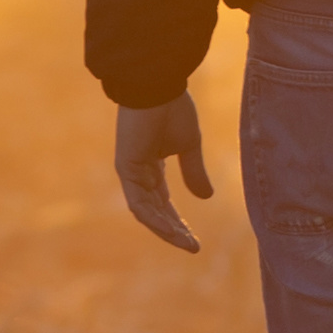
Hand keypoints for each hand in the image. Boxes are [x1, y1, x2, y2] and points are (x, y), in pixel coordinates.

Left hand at [114, 94, 211, 251]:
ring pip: (147, 212)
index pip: (163, 202)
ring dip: (166, 229)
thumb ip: (194, 171)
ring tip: (187, 244)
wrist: (158, 85)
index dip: (178, 222)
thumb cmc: (173, 108)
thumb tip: (206, 197)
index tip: (194, 240)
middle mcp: (138, 172)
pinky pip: (140, 202)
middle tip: (193, 247)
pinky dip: (155, 218)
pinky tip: (172, 230)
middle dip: (174, 230)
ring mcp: (130, 171)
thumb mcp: (189, 145)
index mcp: (151, 165)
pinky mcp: (126, 168)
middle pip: (156, 211)